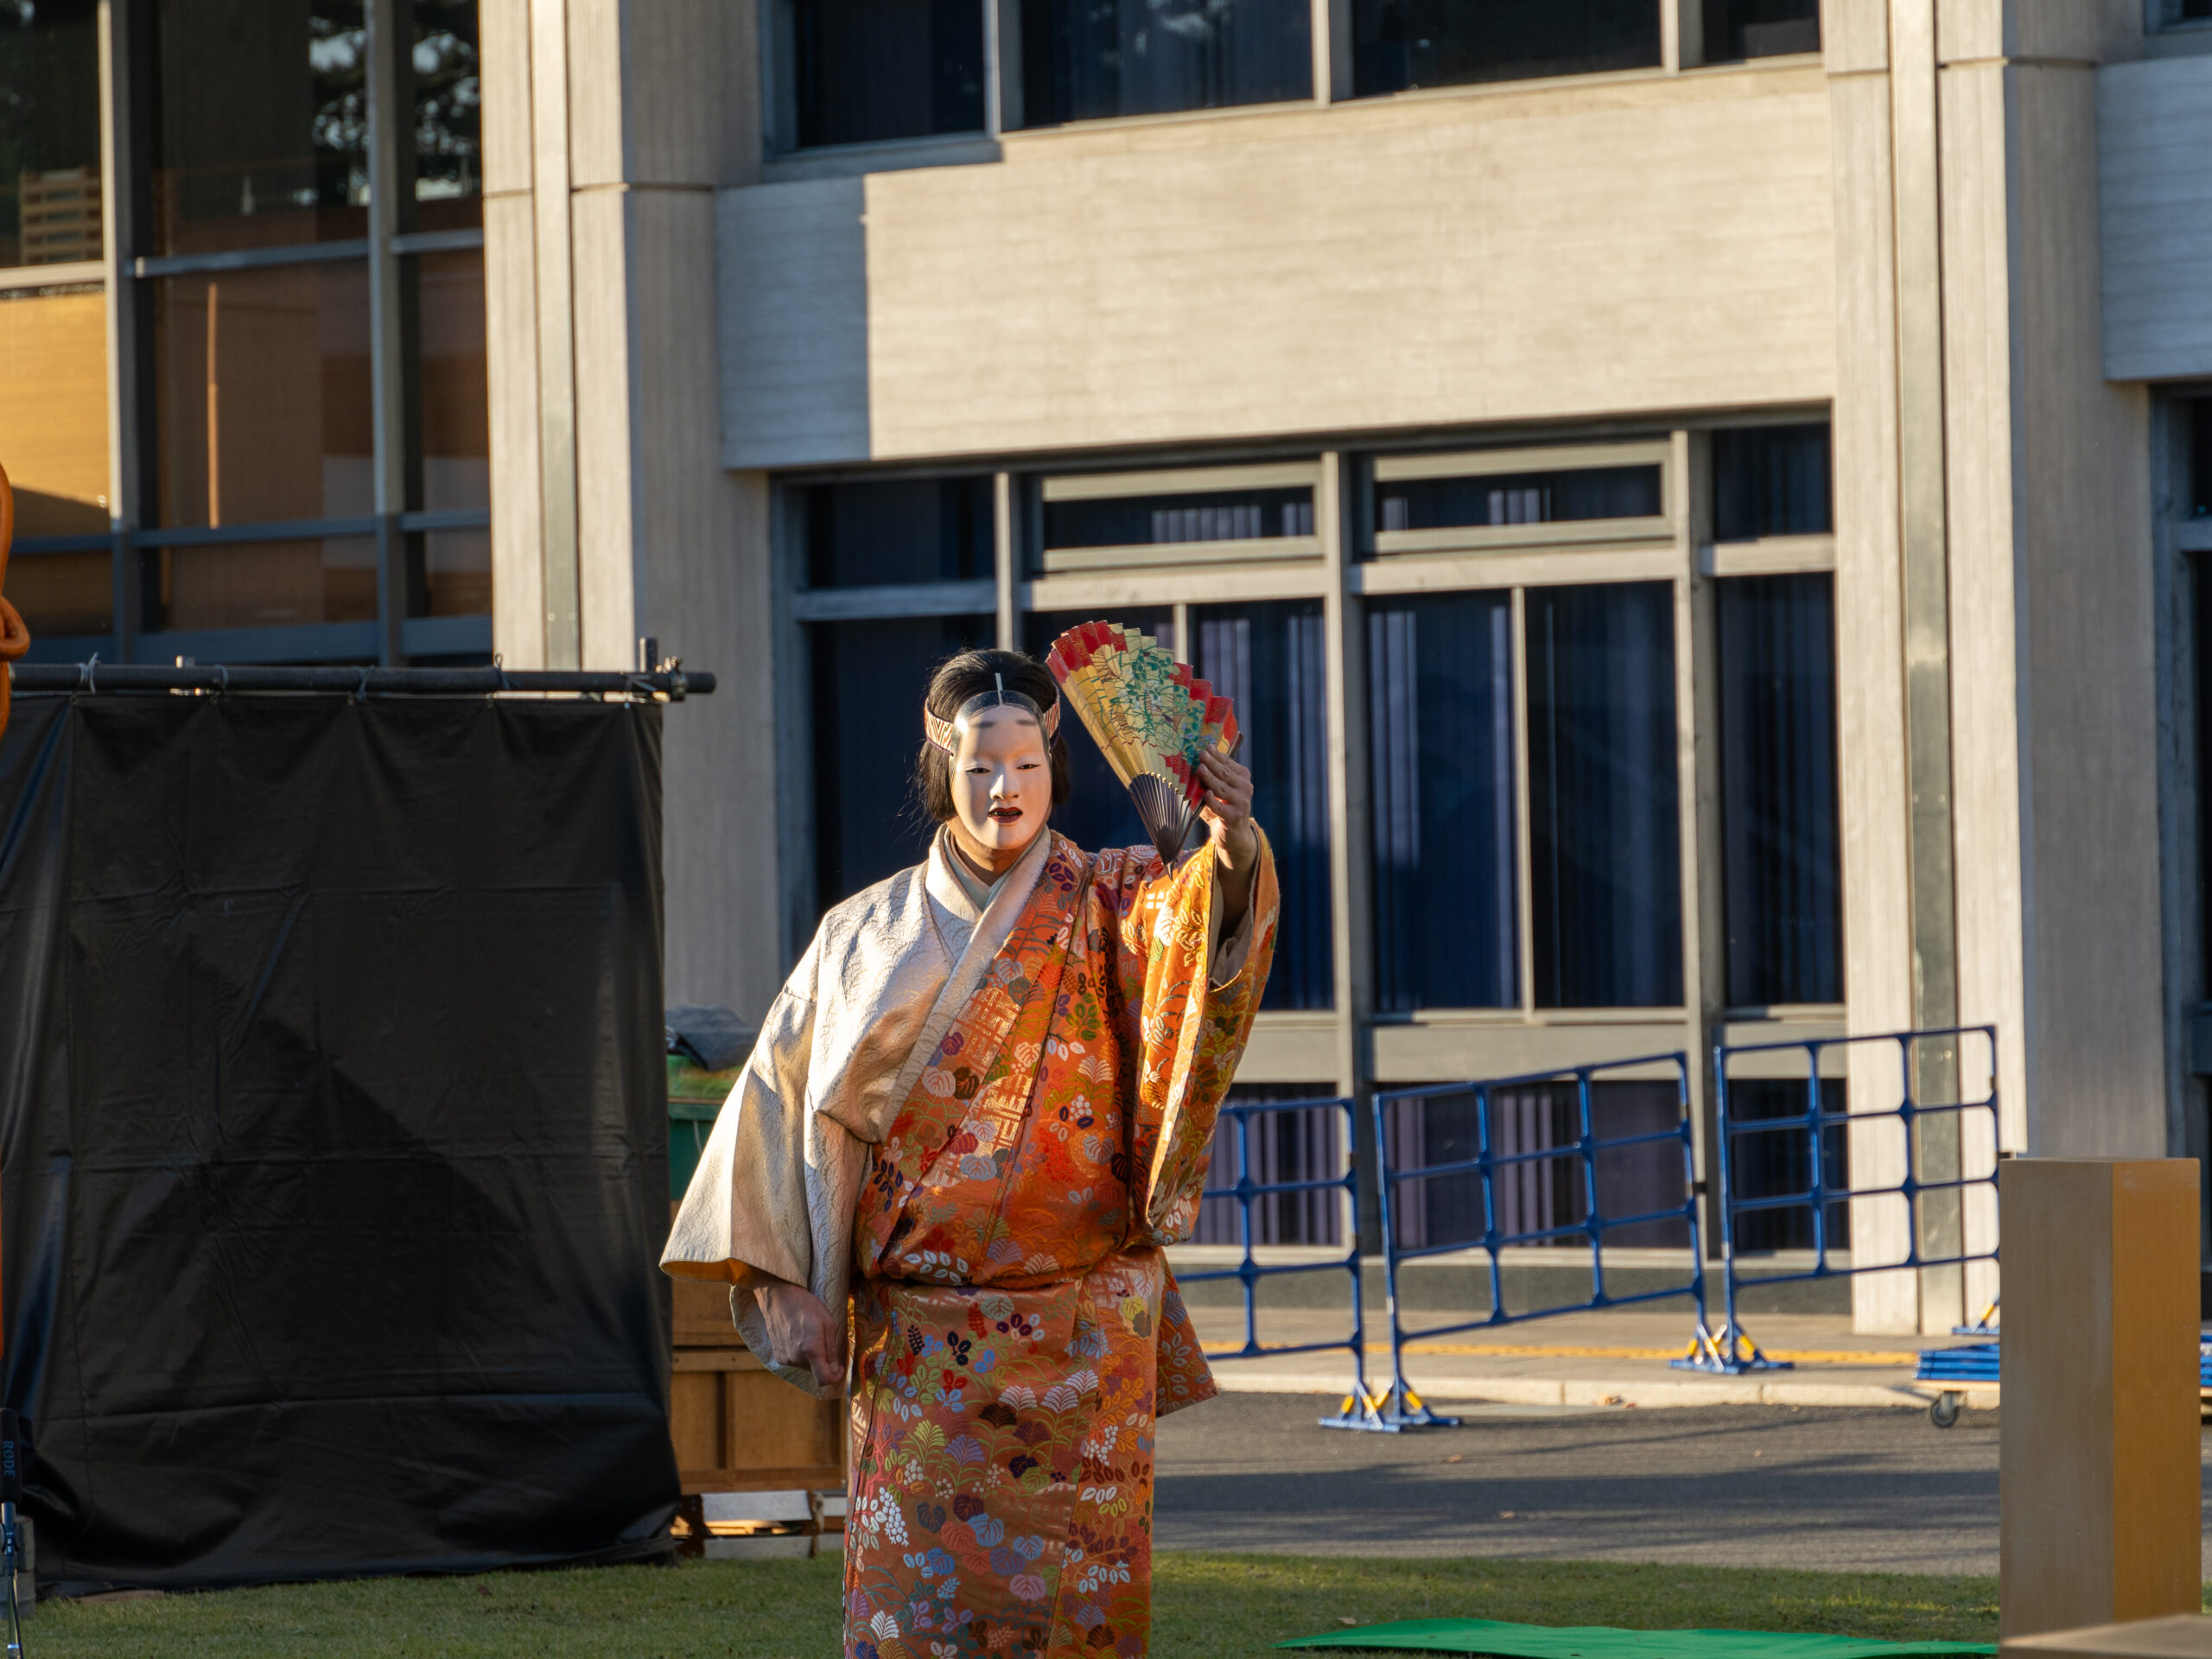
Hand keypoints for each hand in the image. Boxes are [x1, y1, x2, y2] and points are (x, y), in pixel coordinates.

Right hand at [754, 1279, 843, 1387]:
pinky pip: (794, 1361)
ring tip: (808, 1335)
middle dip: (823, 1361)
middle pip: (815, 1370)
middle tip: (822, 1339)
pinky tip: (797, 1337)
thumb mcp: (827, 1323)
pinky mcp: (777, 1356)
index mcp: (811, 1349)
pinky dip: (799, 1354)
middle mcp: (796, 1358)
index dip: (834, 1377)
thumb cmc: (806, 1306)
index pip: (823, 1379)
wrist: (779, 1297)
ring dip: (811, 1357)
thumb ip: (831, 1350)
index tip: (839, 1368)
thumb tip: (835, 1370)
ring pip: (805, 1366)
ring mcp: (785, 1358)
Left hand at [1197, 750, 1257, 870]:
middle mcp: (1245, 789)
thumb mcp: (1219, 791)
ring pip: (1221, 789)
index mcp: (1242, 778)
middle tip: (1201, 755)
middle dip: (1212, 763)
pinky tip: (1206, 793)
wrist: (1234, 834)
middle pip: (1225, 774)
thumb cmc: (1223, 808)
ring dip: (1210, 778)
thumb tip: (1194, 763)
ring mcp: (1241, 803)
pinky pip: (1220, 807)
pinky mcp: (1234, 817)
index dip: (1217, 755)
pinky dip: (1212, 801)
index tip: (1207, 747)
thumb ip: (1211, 778)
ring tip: (1200, 769)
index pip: (1229, 764)